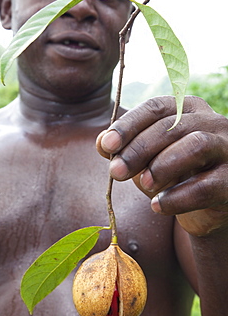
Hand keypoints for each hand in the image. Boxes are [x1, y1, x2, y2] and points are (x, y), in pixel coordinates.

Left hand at [97, 96, 227, 234]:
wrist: (205, 207)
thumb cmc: (173, 175)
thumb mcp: (145, 159)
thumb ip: (125, 148)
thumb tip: (102, 141)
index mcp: (187, 110)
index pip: (155, 108)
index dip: (129, 124)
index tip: (107, 145)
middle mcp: (212, 122)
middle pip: (172, 126)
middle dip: (139, 149)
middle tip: (116, 171)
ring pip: (195, 146)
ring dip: (162, 166)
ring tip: (143, 185)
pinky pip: (207, 186)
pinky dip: (177, 197)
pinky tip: (158, 206)